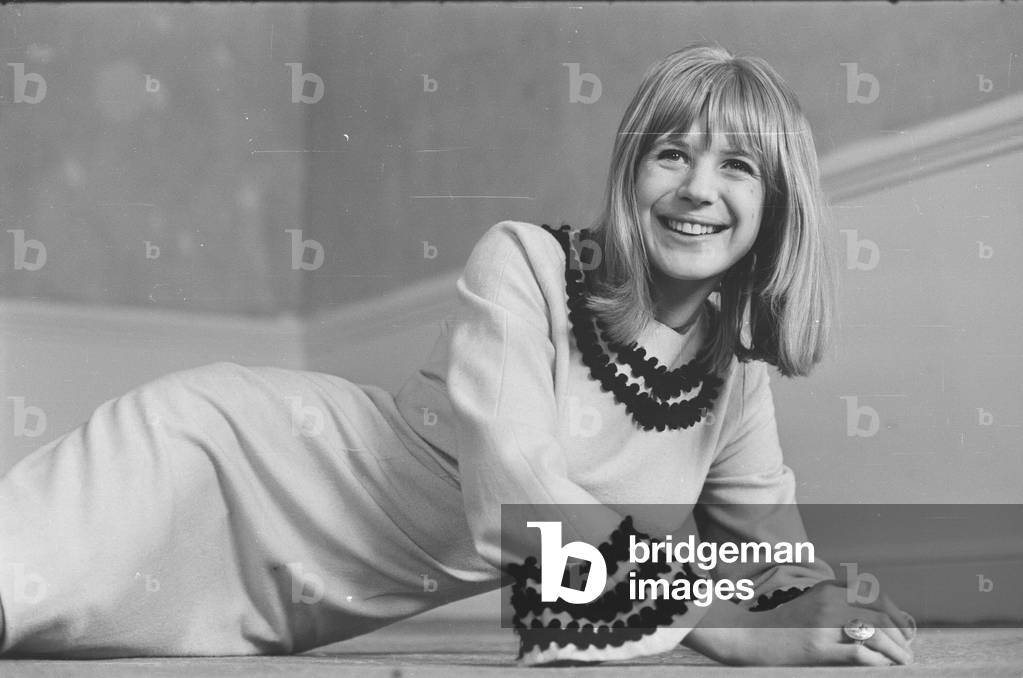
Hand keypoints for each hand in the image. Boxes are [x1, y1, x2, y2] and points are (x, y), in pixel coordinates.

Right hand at [683, 581, 915, 665]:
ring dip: (896, 650)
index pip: (875, 596)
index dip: (895, 613)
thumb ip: (836, 606)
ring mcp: (823, 625)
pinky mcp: (817, 648)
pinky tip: (882, 668)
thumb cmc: (779, 625)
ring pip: (875, 633)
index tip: (904, 630)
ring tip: (904, 662)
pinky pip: (860, 653)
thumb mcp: (809, 605)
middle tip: (907, 652)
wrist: (746, 636)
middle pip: (880, 614)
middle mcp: (828, 602)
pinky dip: (878, 662)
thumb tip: (875, 621)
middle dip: (901, 635)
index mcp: (826, 589)